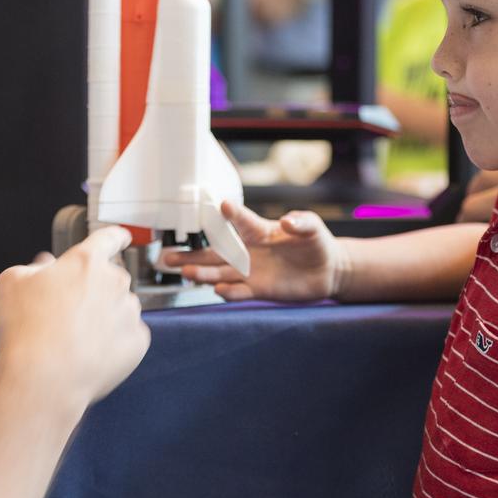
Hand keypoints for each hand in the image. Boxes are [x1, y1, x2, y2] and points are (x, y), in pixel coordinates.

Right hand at [0, 226, 148, 411]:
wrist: (43, 379)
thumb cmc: (23, 328)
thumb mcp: (12, 282)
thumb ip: (33, 267)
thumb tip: (47, 266)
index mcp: (86, 261)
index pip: (108, 238)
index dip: (114, 237)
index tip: (122, 237)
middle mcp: (115, 281)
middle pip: (110, 279)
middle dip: (94, 291)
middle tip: (67, 314)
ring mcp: (130, 312)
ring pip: (120, 308)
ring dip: (104, 317)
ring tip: (74, 340)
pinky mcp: (138, 342)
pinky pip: (128, 336)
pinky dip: (113, 343)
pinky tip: (89, 354)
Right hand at [165, 201, 343, 301]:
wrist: (327, 271)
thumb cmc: (317, 243)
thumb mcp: (312, 227)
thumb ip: (301, 223)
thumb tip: (288, 221)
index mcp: (260, 230)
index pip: (241, 221)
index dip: (232, 214)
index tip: (221, 206)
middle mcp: (249, 251)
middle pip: (216, 252)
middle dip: (193, 253)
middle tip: (170, 254)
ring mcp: (252, 272)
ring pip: (221, 273)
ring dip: (203, 273)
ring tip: (185, 272)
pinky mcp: (259, 289)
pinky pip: (239, 291)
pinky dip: (228, 292)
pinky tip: (217, 289)